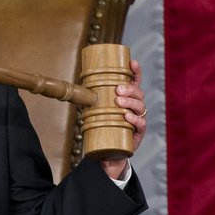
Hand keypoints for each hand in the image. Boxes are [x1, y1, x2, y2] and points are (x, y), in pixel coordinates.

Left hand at [100, 59, 146, 178]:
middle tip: (117, 90)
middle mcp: (136, 107)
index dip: (136, 71)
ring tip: (118, 102)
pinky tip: (127, 117)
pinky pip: (141, 124)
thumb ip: (89, 101)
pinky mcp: (139, 133)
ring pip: (140, 107)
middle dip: (129, 89)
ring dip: (130, 102)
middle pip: (138, 93)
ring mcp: (139, 119)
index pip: (135, 82)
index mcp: (128, 98)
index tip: (133, 62)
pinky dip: (134, 119)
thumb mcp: (97, 112)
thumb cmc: (104, 127)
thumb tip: (74, 91)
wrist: (109, 153)